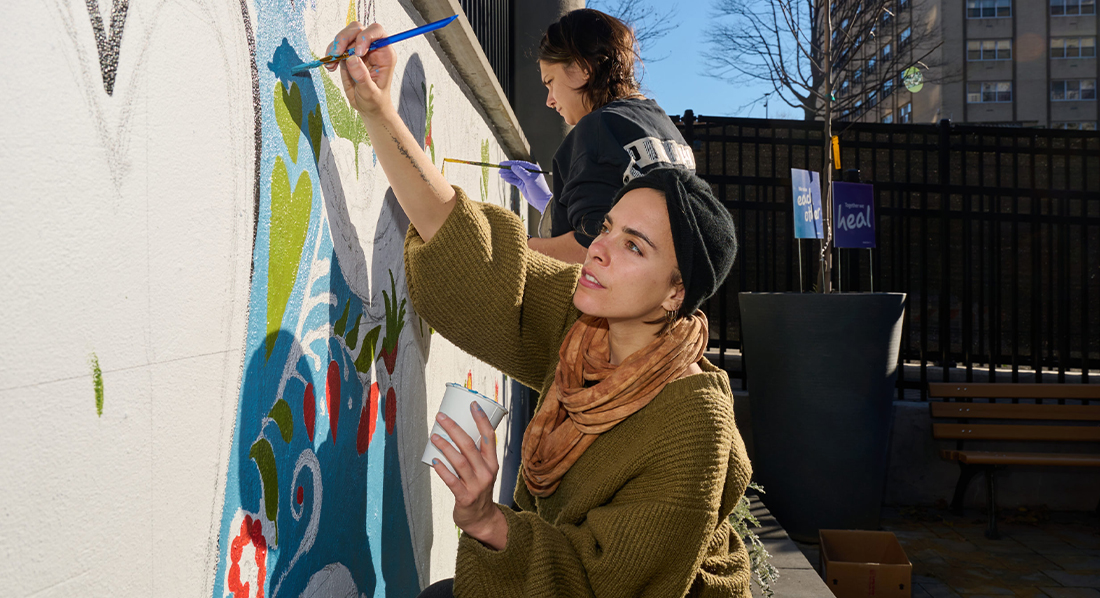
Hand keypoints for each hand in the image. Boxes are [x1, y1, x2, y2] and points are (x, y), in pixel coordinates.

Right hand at [328, 22, 396, 115]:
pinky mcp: (348, 55)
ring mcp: (359, 51)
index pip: (377, 32)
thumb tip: (352, 58)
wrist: (368, 108)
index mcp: (384, 54)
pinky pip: (337, 47)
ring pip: (346, 35)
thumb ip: (362, 76)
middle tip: (337, 53)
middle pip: (358, 29)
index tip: (358, 52)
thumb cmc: (375, 101)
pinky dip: (330, 53)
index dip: (366, 36)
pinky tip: (330, 66)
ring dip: (336, 46)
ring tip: (332, 62)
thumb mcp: (370, 93)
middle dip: (345, 38)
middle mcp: (372, 49)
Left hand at [430, 402, 507, 548]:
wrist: (481, 518)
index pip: (489, 436)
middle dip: (454, 428)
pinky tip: (434, 461)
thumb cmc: (479, 488)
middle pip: (470, 446)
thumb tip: (454, 431)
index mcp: (492, 462)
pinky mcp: (465, 498)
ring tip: (434, 436)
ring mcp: (477, 486)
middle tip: (441, 417)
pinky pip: (452, 481)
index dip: (481, 419)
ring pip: (460, 461)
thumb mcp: (484, 470)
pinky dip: (442, 470)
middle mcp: (487, 472)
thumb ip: (474, 454)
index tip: (473, 404)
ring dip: (445, 446)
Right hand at [499, 160, 551, 212]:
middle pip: (516, 169)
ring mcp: (525, 179)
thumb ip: (521, 172)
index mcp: (533, 168)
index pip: (520, 164)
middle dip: (508, 169)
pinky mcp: (523, 185)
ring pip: (515, 175)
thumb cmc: (538, 189)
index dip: (510, 163)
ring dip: (508, 174)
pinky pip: (515, 181)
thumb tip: (513, 166)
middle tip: (500, 169)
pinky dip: (510, 179)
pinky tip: (505, 178)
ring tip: (501, 174)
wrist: (542, 201)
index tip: (502, 164)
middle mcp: (528, 172)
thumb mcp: (529, 180)